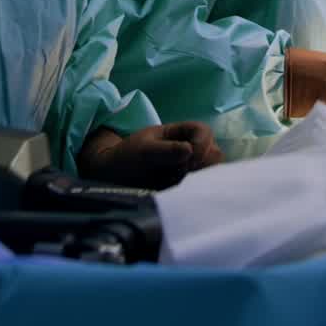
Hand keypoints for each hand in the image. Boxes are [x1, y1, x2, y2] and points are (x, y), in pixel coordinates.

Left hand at [77, 122, 222, 189]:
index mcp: (180, 133)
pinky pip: (201, 189)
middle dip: (203, 163)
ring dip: (200, 178)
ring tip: (179, 183)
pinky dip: (196, 191)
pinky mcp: (185, 187)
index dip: (202, 144)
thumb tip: (189, 151)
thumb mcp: (143, 151)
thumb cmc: (126, 157)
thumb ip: (166, 150)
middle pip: (214, 153)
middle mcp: (189, 149)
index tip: (189, 158)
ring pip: (211, 172)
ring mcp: (189, 169)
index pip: (204, 132)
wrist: (111, 179)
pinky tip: (181, 193)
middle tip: (183, 173)